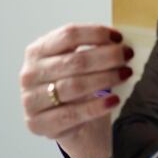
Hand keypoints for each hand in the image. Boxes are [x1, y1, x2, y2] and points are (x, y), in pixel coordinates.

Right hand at [20, 24, 133, 157]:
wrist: (68, 121)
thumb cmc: (75, 84)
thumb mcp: (78, 62)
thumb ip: (93, 49)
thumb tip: (120, 43)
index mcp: (37, 51)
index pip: (68, 35)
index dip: (97, 33)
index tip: (119, 37)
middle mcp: (30, 74)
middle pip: (74, 61)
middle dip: (107, 57)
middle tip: (128, 55)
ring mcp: (31, 100)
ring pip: (74, 86)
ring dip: (105, 79)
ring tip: (125, 74)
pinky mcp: (38, 124)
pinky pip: (73, 114)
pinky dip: (97, 106)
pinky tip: (114, 100)